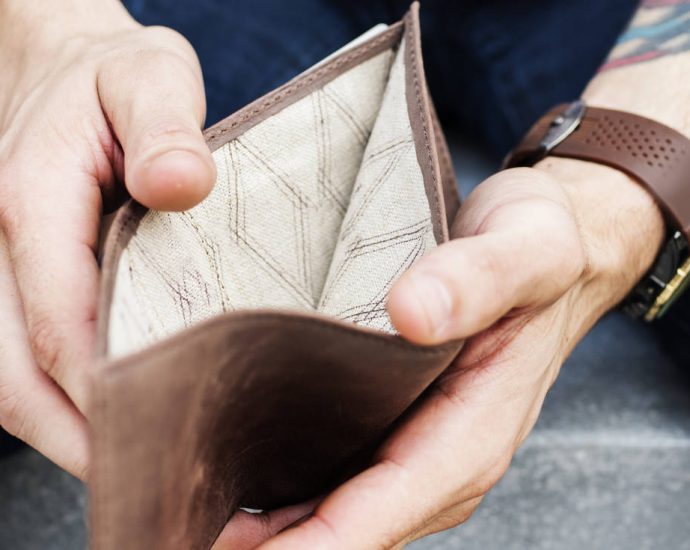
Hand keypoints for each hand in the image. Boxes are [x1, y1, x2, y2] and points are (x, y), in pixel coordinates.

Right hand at [0, 0, 214, 476]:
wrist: (74, 70)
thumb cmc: (116, 79)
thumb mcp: (150, 76)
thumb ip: (165, 125)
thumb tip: (180, 184)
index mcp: (32, 200)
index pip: (52, 315)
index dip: (96, 381)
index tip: (149, 427)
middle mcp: (3, 245)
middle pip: (12, 369)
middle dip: (72, 432)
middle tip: (144, 477)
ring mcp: (3, 269)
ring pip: (6, 375)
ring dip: (60, 429)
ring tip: (130, 467)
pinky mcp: (19, 281)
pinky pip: (19, 357)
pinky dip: (56, 401)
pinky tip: (107, 419)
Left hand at [212, 158, 663, 548]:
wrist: (551, 249)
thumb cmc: (542, 251)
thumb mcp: (527, 252)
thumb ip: (477, 281)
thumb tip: (412, 315)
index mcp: (469, 437)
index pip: (372, 517)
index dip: (297, 547)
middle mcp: (438, 458)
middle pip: (339, 533)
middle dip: (259, 549)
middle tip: (166, 525)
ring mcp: (413, 447)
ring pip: (326, 513)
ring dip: (257, 531)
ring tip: (174, 510)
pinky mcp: (392, 424)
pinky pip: (328, 477)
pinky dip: (274, 492)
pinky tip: (220, 471)